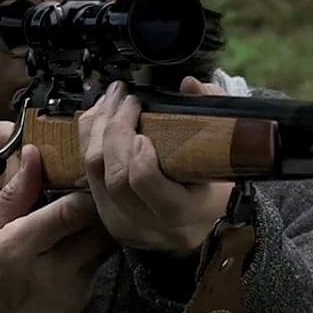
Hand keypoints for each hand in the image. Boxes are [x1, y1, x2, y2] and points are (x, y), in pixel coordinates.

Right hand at [0, 146, 113, 312]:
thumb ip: (11, 196)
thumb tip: (35, 155)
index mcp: (20, 247)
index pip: (74, 209)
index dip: (85, 188)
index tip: (84, 173)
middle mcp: (53, 271)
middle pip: (100, 228)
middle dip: (99, 208)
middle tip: (91, 193)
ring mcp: (70, 293)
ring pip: (103, 249)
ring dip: (97, 232)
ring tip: (80, 222)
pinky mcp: (78, 309)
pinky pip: (94, 272)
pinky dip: (87, 258)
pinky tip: (69, 254)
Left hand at [80, 77, 233, 255]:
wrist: (206, 218)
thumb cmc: (219, 184)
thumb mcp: (226, 150)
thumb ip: (214, 114)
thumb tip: (191, 85)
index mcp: (187, 213)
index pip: (150, 190)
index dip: (141, 160)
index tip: (144, 133)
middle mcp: (153, 226)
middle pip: (117, 180)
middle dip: (115, 132)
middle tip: (128, 100)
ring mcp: (127, 225)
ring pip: (94, 177)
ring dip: (97, 131)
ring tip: (112, 100)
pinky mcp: (108, 218)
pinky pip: (86, 178)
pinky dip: (88, 143)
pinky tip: (99, 119)